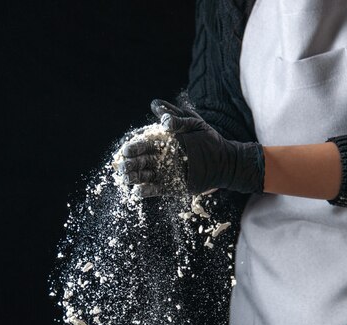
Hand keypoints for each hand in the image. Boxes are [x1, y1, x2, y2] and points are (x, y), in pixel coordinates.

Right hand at [119, 99, 264, 195]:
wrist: (225, 161)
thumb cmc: (209, 139)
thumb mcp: (193, 123)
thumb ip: (176, 117)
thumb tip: (158, 110)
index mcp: (162, 141)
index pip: (143, 143)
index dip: (134, 147)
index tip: (126, 150)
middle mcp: (160, 157)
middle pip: (140, 160)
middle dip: (130, 164)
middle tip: (121, 166)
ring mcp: (164, 172)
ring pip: (144, 175)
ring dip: (133, 177)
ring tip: (124, 178)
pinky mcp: (170, 187)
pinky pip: (155, 190)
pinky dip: (145, 191)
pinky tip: (137, 192)